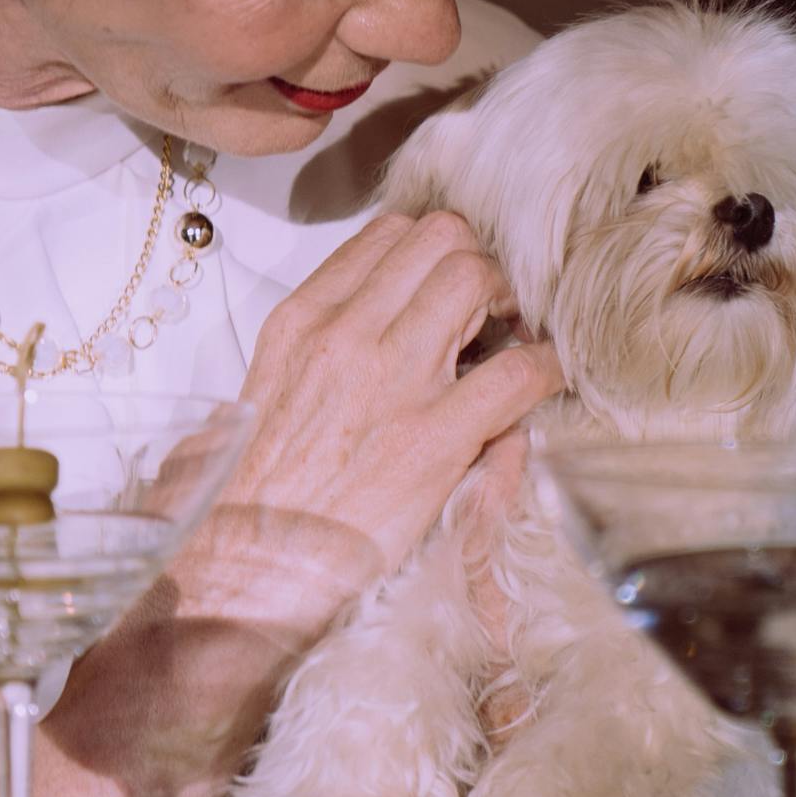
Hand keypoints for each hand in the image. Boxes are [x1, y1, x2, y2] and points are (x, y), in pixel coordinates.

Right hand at [173, 209, 562, 641]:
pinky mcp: (435, 438)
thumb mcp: (273, 384)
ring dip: (509, 302)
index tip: (448, 280)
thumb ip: (322, 339)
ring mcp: (392, 381)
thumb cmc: (263, 486)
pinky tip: (545, 380)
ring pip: (474, 277)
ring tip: (511, 338)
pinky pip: (516, 372)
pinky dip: (545, 367)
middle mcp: (346, 333)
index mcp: (303, 319)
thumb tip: (376, 315)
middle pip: (441, 237)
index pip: (388, 231)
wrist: (250, 565)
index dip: (433, 248)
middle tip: (488, 308)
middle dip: (477, 263)